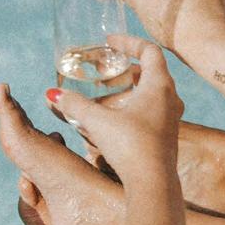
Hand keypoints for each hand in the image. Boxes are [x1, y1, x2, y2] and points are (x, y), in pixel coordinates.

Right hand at [50, 37, 183, 184]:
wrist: (153, 183)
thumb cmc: (130, 146)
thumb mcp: (98, 121)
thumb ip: (74, 105)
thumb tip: (53, 95)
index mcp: (159, 86)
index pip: (150, 50)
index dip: (129, 41)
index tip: (110, 42)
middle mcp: (170, 99)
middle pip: (153, 71)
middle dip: (128, 66)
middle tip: (107, 68)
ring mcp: (171, 118)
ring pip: (153, 93)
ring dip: (132, 88)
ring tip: (109, 93)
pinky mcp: (167, 136)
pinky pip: (153, 111)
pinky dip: (135, 106)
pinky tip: (116, 118)